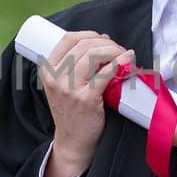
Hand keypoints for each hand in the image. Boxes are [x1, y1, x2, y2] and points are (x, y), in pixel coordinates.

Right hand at [39, 29, 133, 176]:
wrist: (73, 142)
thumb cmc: (73, 111)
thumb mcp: (62, 85)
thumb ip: (74, 65)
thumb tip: (102, 41)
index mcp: (48, 70)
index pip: (69, 39)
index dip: (90, 35)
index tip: (104, 40)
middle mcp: (56, 77)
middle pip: (84, 45)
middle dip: (106, 43)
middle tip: (119, 50)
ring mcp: (69, 88)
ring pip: (95, 55)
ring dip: (114, 50)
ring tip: (124, 55)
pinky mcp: (86, 99)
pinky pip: (106, 73)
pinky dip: (120, 62)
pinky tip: (128, 59)